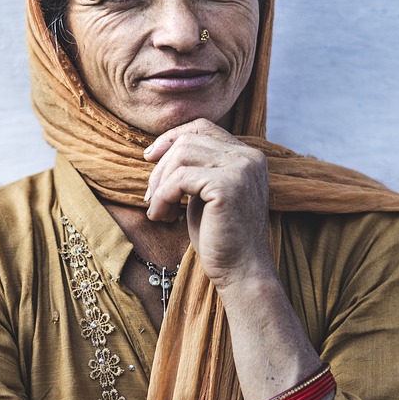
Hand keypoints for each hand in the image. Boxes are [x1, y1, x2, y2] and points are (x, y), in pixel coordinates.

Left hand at [144, 119, 274, 291]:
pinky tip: (163, 217)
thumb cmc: (220, 238)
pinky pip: (180, 179)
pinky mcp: (227, 186)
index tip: (150, 157)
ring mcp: (241, 169)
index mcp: (248, 156)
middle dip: (161, 167)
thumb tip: (158, 150)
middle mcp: (249, 157)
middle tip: (152, 197)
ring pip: (181, 155)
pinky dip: (163, 197)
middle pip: (188, 139)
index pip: (203, 127)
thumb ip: (194, 169)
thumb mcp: (206, 194)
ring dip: (160, 184)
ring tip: (158, 210)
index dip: (172, 137)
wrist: (242, 272)